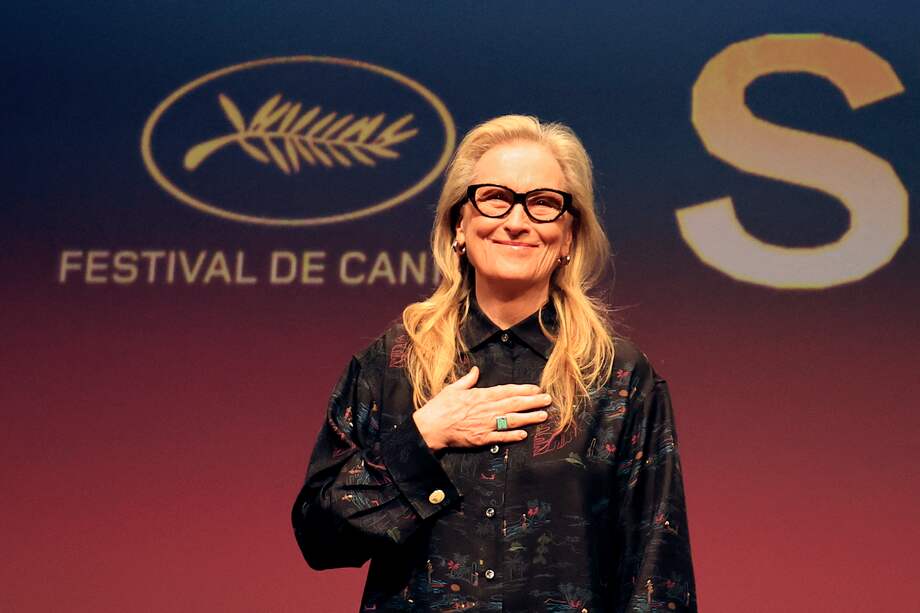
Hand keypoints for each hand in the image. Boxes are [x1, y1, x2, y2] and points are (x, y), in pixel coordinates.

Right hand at [412, 366, 550, 451]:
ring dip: (529, 418)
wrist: (430, 427)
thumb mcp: (453, 388)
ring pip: (512, 420)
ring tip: (543, 416)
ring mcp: (486, 425)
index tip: (536, 388)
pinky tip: (524, 434)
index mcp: (481, 395)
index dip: (523, 390)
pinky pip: (501, 437)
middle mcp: (487, 409)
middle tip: (548, 400)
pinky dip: (513, 436)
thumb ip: (468, 380)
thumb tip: (475, 370)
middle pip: (514, 404)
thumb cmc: (440, 407)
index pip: (507, 391)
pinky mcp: (482, 438)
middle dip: (533, 402)